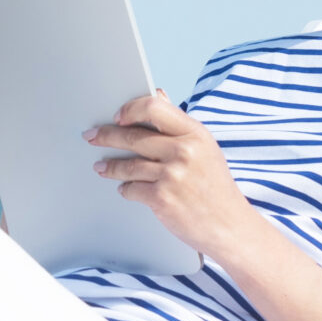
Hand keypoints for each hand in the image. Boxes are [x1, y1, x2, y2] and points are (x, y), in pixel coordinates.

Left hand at [86, 91, 259, 258]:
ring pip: (128, 164)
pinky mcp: (162, 198)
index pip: (154, 107)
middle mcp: (184, 151)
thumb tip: (157, 95)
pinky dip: (125, 188)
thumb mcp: (205, 148)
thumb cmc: (215, 187)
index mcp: (196, 133)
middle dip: (107, 135)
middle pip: (133, 136)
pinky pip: (131, 188)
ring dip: (110, 166)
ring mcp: (173, 175)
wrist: (230, 226)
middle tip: (92, 135)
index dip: (131, 109)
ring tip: (101, 166)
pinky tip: (124, 188)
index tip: (118, 116)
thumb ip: (178, 124)